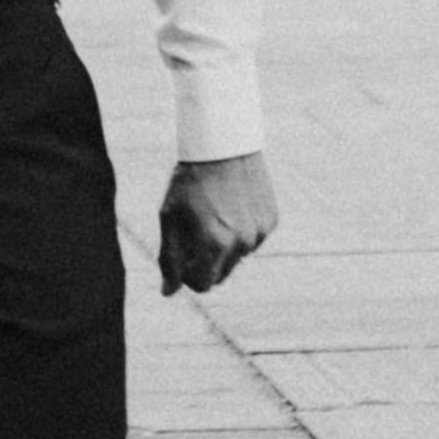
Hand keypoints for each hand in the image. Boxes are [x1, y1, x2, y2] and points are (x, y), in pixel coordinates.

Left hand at [156, 154, 276, 296]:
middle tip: (193, 236)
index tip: (182, 261)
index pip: (203, 285)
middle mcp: (242, 243)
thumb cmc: (189, 181)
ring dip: (224, 247)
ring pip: (238, 257)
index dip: (188, 277)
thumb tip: (168, 293)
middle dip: (205, 263)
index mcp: (215, 245)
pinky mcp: (271, 220)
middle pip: (221, 274)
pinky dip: (241, 232)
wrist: (223, 145)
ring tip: (212, 215)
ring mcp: (260, 232)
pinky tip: (231, 207)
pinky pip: (253, 239)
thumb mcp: (170, 218)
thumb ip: (169, 259)